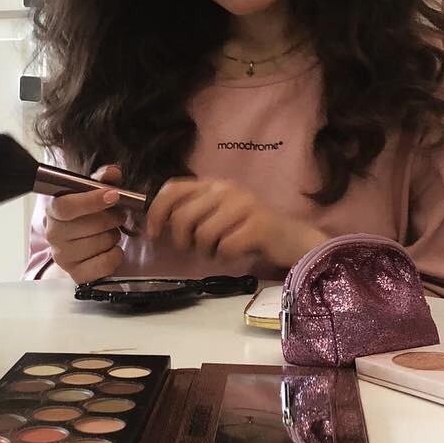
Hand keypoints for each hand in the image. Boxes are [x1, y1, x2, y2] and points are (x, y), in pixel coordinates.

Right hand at [44, 165, 127, 283]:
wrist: (78, 248)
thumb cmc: (85, 218)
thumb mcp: (92, 195)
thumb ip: (103, 180)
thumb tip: (112, 172)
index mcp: (54, 210)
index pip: (67, 206)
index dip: (92, 200)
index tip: (114, 195)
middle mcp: (54, 234)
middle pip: (92, 224)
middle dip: (113, 218)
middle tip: (116, 216)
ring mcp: (63, 256)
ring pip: (103, 242)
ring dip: (113, 236)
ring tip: (107, 234)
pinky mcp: (76, 274)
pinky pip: (107, 263)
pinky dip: (115, 255)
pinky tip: (108, 250)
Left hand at [145, 177, 324, 268]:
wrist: (290, 239)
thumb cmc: (246, 230)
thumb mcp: (215, 215)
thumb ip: (190, 213)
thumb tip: (156, 224)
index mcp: (212, 185)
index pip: (172, 189)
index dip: (156, 212)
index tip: (153, 234)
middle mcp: (226, 189)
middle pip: (183, 216)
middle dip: (182, 240)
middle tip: (195, 249)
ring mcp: (244, 205)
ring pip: (202, 234)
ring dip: (206, 251)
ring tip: (220, 249)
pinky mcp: (258, 225)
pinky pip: (225, 247)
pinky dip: (226, 257)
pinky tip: (236, 253)